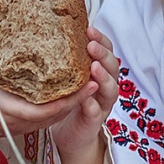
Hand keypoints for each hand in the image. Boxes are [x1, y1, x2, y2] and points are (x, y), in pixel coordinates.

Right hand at [0, 39, 90, 136]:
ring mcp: (19, 127)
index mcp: (4, 105)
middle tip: (95, 81)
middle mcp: (15, 120)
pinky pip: (45, 121)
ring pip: (52, 120)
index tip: (85, 86)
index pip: (42, 110)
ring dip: (71, 105)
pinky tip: (71, 95)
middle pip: (54, 116)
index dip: (65, 101)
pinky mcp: (19, 128)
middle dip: (76, 101)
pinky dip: (59, 109)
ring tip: (90, 85)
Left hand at [49, 27, 120, 154]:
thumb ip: (67, 61)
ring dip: (104, 77)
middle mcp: (105, 86)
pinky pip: (97, 111)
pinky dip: (92, 104)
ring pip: (111, 89)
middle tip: (91, 46)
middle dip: (103, 55)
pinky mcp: (94, 121)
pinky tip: (86, 98)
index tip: (89, 28)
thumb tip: (50, 32)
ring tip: (94, 67)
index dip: (101, 40)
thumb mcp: (68, 78)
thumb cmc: (68, 101)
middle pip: (113, 67)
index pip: (107, 51)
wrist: (70, 135)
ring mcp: (102, 104)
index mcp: (100, 72)